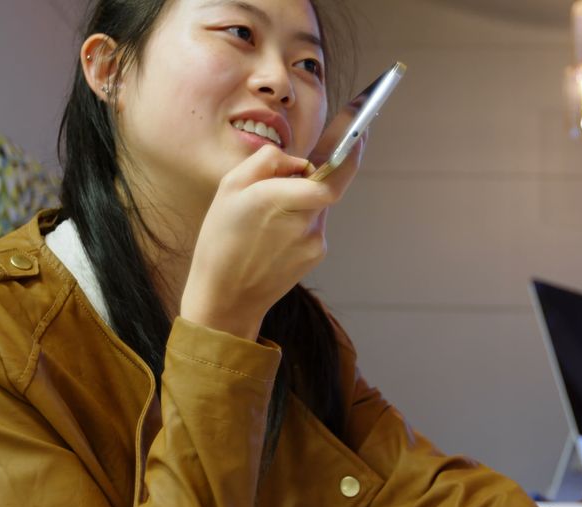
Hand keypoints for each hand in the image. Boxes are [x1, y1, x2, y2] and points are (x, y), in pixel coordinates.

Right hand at [179, 139, 364, 339]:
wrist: (227, 297)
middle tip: (290, 176)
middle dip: (313, 175)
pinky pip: (314, 223)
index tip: (360, 133)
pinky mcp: (316, 254)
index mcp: (276, 200)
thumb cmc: (221, 241)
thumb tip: (299, 160)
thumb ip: (267, 161)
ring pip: (319, 204)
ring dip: (302, 199)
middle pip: (325, 185)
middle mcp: (302, 222)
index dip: (350, 154)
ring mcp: (313, 241)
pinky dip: (300, 218)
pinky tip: (274, 234)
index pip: (330, 177)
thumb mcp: (229, 187)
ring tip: (266, 218)